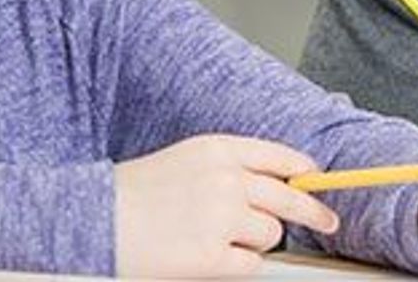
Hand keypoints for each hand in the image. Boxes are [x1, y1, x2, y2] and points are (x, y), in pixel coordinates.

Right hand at [114, 134, 338, 277]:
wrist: (89, 223)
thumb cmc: (129, 196)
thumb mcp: (183, 162)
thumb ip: (227, 168)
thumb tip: (274, 185)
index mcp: (218, 149)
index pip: (279, 157)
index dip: (302, 171)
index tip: (315, 179)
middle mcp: (227, 179)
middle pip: (290, 197)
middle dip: (312, 212)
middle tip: (328, 222)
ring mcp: (223, 217)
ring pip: (270, 234)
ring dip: (253, 242)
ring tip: (214, 241)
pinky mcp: (214, 256)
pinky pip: (251, 266)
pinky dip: (236, 268)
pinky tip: (209, 260)